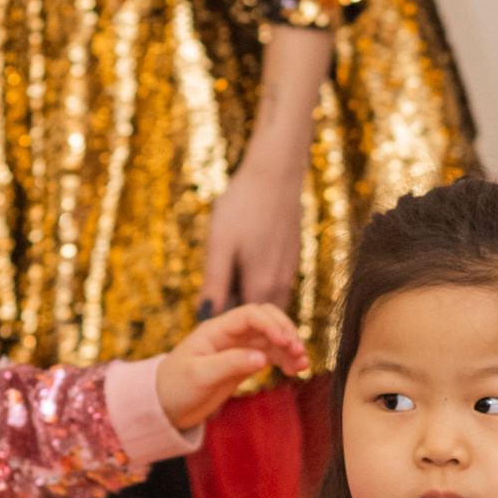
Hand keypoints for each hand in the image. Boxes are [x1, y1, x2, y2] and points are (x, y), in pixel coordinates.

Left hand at [155, 303, 308, 431]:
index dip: (272, 324)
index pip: (251, 314)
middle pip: (267, 320)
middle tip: (299, 352)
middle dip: (286, 332)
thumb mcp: (199, 376)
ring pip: (272, 339)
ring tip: (302, 365)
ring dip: (290, 347)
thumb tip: (262, 358)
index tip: (286, 342)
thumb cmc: (174, 388)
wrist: (164, 407)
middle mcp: (230, 335)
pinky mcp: (243, 364)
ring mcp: (238, 348)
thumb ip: (230, 364)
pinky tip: (296, 370)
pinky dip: (285, 360)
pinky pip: (270, 355)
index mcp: (216, 330)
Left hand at [201, 148, 306, 311]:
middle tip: (214, 298)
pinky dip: (260, 286)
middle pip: (257, 314)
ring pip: (268, 301)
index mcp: (261, 287)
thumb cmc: (243, 206)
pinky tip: (244, 264)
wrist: (276, 174)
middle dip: (237, 313)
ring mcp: (289, 272)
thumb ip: (215, 284)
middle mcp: (281, 285)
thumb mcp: (220, 245)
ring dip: (249, 300)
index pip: (242, 323)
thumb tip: (204, 315)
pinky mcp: (292, 259)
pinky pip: (276, 285)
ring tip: (227, 282)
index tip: (205, 315)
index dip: (223, 322)